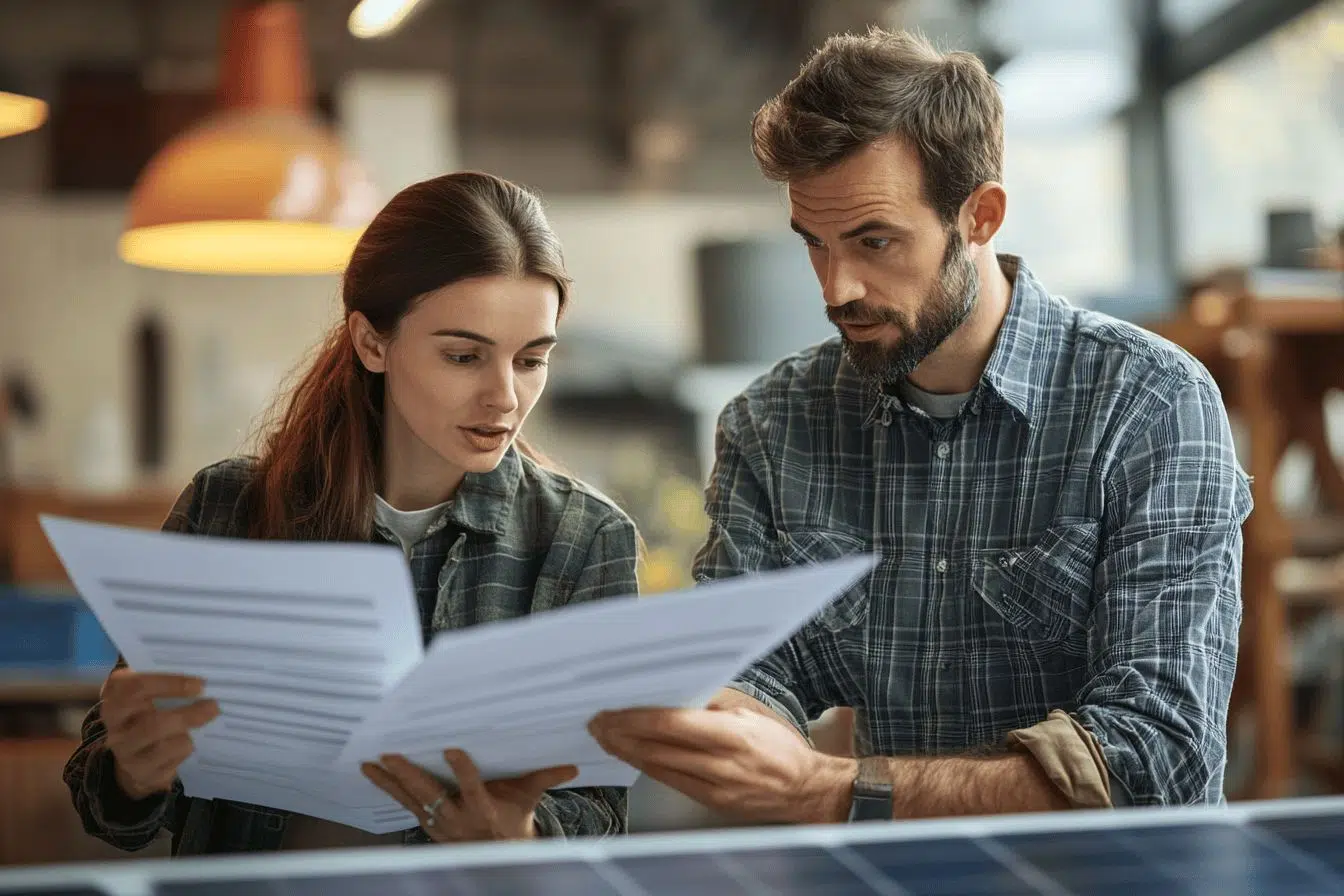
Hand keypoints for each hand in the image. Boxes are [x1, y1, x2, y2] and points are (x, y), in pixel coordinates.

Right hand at [100, 667, 219, 800]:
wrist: (134, 751)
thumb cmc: (147, 709)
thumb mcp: (149, 690)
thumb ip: (167, 679)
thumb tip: (205, 674)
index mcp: (115, 695)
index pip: (136, 687)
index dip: (170, 684)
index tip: (200, 684)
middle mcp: (114, 725)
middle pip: (153, 722)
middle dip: (188, 714)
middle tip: (213, 706)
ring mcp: (125, 752)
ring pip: (162, 745)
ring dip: (188, 734)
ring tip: (205, 721)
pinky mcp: (140, 772)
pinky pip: (169, 762)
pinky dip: (184, 750)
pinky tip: (191, 741)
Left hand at [361, 749, 577, 841]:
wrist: (497, 853)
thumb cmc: (513, 819)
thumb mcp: (529, 799)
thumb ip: (545, 778)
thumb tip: (572, 767)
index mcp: (484, 810)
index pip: (473, 790)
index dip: (462, 771)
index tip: (452, 749)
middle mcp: (457, 819)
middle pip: (431, 797)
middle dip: (410, 776)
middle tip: (392, 755)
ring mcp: (438, 823)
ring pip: (411, 801)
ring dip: (390, 782)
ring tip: (370, 763)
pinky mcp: (426, 823)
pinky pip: (404, 804)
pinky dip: (388, 789)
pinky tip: (373, 773)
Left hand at [588, 704, 854, 824]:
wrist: (805, 789)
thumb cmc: (780, 745)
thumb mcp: (751, 712)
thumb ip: (713, 703)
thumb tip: (675, 691)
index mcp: (732, 734)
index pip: (672, 723)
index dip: (636, 717)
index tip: (613, 709)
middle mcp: (720, 763)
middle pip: (657, 747)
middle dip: (621, 734)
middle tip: (597, 722)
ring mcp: (713, 786)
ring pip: (657, 767)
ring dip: (627, 751)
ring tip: (605, 737)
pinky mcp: (710, 801)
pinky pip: (670, 780)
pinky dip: (646, 766)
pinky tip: (632, 755)